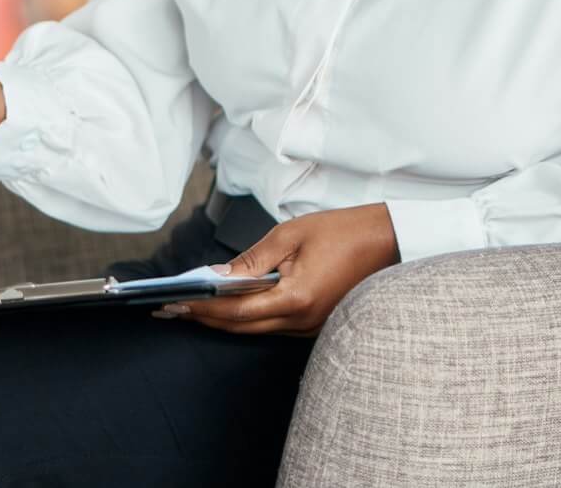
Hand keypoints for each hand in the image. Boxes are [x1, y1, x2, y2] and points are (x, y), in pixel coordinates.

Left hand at [156, 204, 400, 336]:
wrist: (389, 240)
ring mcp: (311, 327)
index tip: (174, 302)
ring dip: (224, 318)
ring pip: (256, 329)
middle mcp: (303, 321)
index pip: (236, 312)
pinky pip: (274, 325)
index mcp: (296, 299)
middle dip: (205, 317)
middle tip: (172, 308)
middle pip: (242, 326)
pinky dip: (249, 315)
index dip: (201, 308)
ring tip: (193, 304)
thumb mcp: (291, 235)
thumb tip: (217, 277)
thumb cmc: (345, 231)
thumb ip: (252, 259)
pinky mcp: (315, 324)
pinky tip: (231, 303)